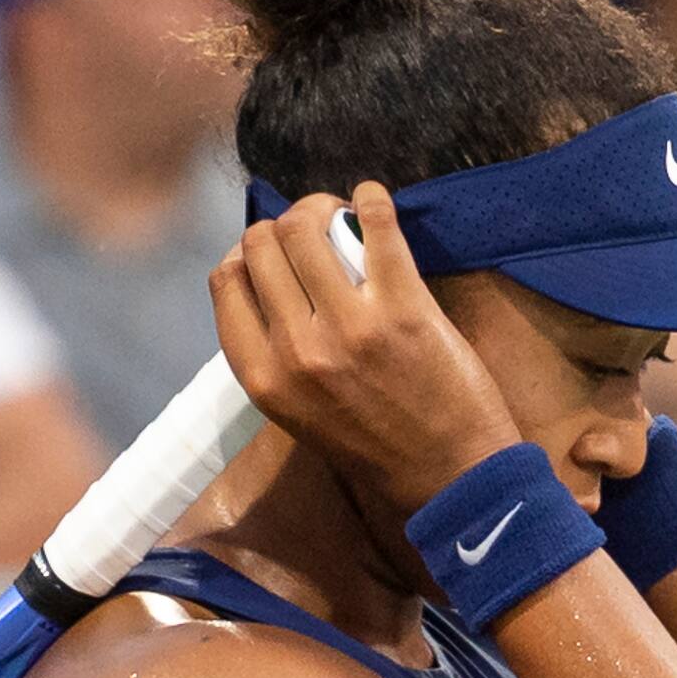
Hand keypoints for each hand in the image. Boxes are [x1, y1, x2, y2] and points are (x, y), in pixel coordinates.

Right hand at [205, 189, 520, 513]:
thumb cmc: (376, 445)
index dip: (246, 255)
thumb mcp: (298, 410)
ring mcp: (350, 326)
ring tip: (344, 215)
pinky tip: (374, 201)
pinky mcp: (404, 309)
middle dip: (284, 224)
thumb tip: (267, 275)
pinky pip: (376, 226)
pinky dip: (372, 200)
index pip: (226, 281)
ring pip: (305, 226)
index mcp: (263, 377)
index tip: (273, 252)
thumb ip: (276, 350)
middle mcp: (296, 349)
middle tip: (315, 229)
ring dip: (322, 207)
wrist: (450, 477)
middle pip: (261, 243)